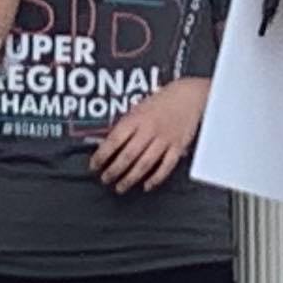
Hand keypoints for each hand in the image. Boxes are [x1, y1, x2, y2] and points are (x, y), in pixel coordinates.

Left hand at [89, 77, 208, 192]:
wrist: (189, 95)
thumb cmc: (161, 101)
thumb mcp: (138, 107)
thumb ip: (126, 125)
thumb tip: (108, 143)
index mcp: (136, 118)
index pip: (114, 140)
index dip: (101, 155)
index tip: (93, 166)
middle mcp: (149, 129)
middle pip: (128, 155)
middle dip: (114, 171)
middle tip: (105, 179)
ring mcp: (164, 139)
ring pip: (145, 164)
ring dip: (130, 178)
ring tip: (120, 187)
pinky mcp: (178, 147)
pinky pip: (166, 166)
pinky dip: (156, 178)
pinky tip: (146, 185)